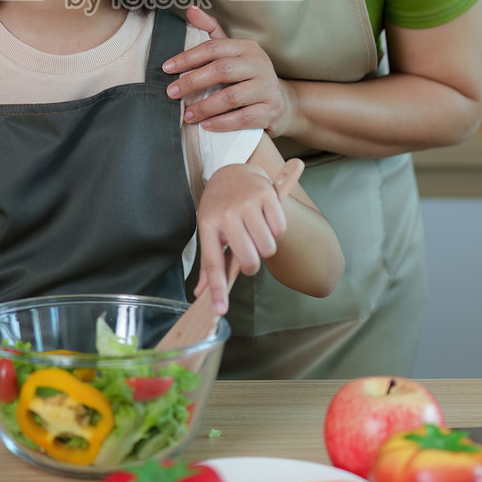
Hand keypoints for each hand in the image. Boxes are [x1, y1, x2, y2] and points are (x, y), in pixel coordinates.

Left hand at [163, 5, 296, 135]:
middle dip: (192, 82)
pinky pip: (243, 118)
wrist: (282, 105)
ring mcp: (268, 88)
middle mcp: (260, 63)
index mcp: (247, 47)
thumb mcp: (232, 53)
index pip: (214, 47)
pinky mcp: (272, 110)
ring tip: (187, 114)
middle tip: (171, 92)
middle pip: (221, 70)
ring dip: (204, 107)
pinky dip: (222, 123)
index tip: (166, 68)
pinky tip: (206, 126)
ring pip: (231, 96)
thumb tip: (190, 9)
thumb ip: (211, 32)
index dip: (188, 57)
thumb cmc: (248, 77)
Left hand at [195, 163, 287, 314]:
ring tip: (257, 233)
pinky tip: (267, 219)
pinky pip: (280, 229)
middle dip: (252, 264)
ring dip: (266, 247)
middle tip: (249, 253)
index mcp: (208, 225)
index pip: (213, 263)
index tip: (220, 310)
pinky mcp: (267, 195)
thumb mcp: (210, 230)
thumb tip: (201, 295)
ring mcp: (247, 203)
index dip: (217, 289)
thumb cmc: (221, 208)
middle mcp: (226, 213)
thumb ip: (210, 263)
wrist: (234, 171)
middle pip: (248, 261)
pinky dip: (277, 230)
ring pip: (268, 248)